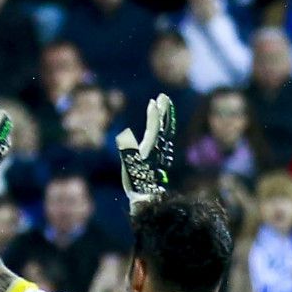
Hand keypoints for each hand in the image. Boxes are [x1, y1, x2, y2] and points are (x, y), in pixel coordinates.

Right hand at [116, 93, 176, 211]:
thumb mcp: (129, 166)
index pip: (154, 129)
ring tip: (165, 102)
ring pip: (166, 129)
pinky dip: (165, 125)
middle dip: (163, 111)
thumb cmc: (134, 182)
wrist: (147, 195)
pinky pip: (166, 135)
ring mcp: (161, 151)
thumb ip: (127, 150)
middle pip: (163, 126)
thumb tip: (124, 137)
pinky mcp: (161, 154)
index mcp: (150, 149)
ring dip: (166, 115)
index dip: (153, 115)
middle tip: (163, 96)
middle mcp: (158, 148)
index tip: (153, 102)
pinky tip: (164, 121)